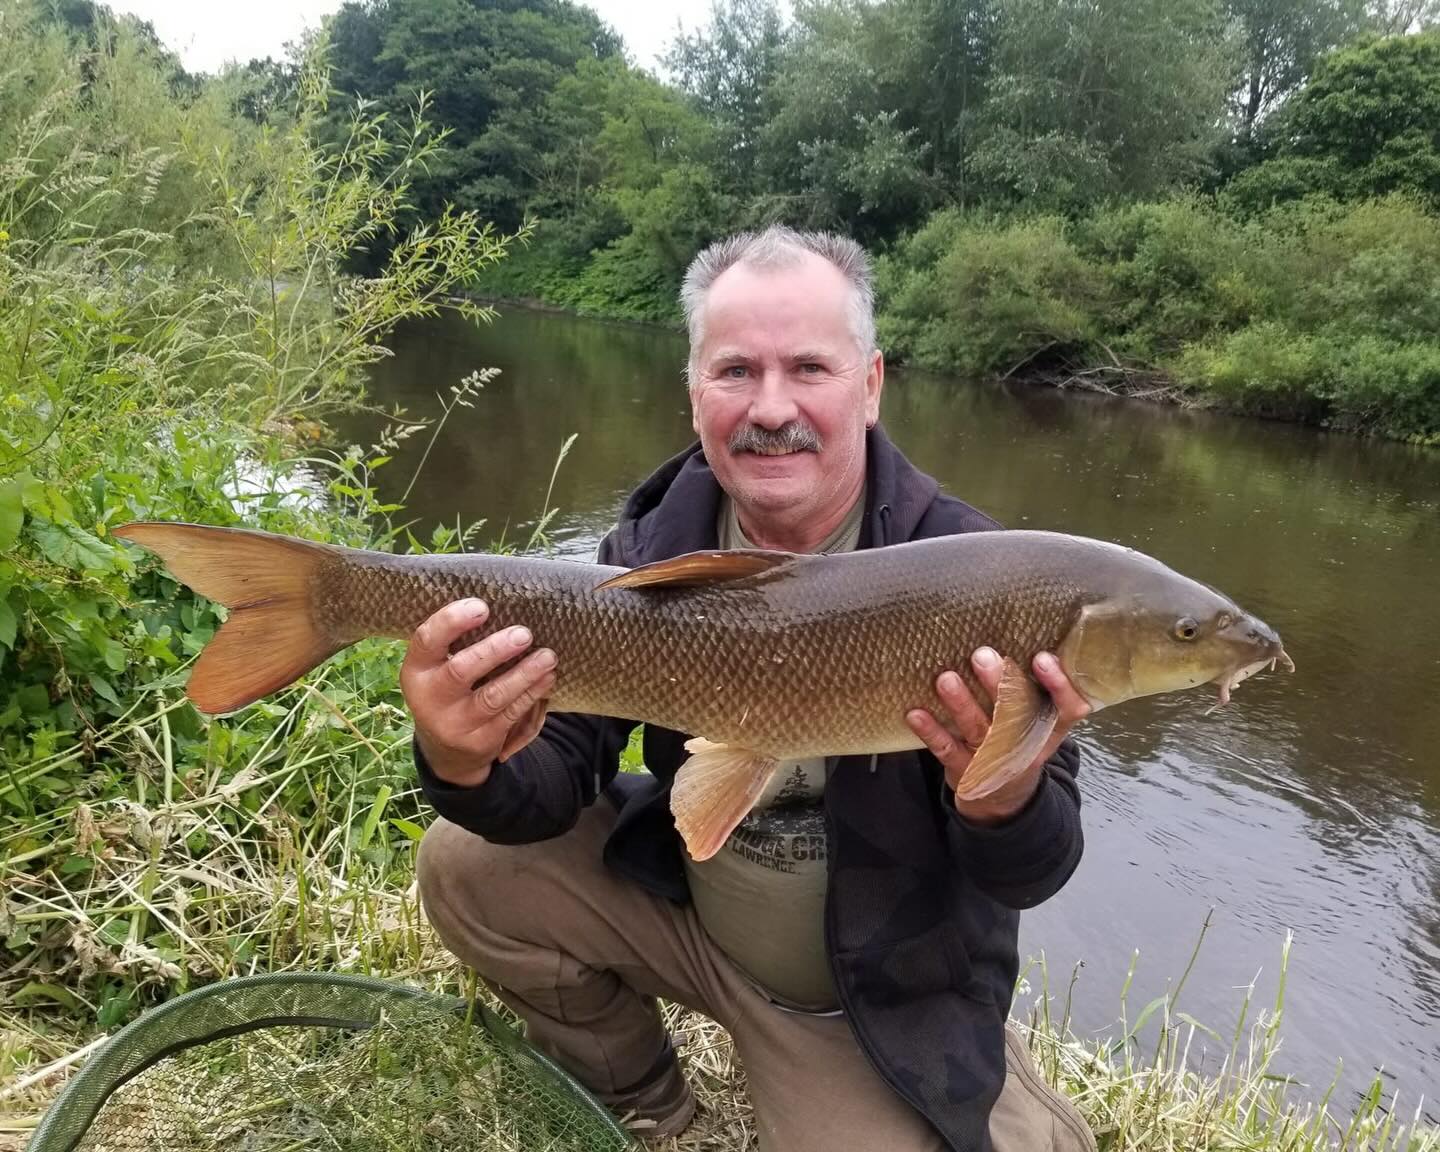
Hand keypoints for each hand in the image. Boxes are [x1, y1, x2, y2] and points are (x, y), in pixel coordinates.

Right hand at [399, 598, 555, 787]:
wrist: (447, 748)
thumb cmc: (450, 688)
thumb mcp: (438, 667)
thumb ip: (457, 642)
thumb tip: (504, 602)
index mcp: (417, 670)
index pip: (427, 640)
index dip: (452, 621)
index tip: (482, 607)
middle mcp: (430, 698)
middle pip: (462, 670)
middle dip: (495, 650)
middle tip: (524, 634)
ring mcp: (454, 723)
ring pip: (493, 696)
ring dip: (524, 674)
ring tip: (547, 656)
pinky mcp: (480, 741)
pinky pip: (510, 715)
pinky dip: (531, 694)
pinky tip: (546, 678)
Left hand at [905, 648, 1089, 824]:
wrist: (1001, 801)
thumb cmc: (1017, 742)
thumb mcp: (1036, 722)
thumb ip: (1033, 688)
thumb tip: (1015, 630)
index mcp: (1049, 729)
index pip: (1068, 708)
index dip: (1059, 685)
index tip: (1042, 657)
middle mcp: (1025, 744)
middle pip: (1017, 715)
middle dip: (1000, 684)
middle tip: (982, 655)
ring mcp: (995, 761)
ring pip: (978, 729)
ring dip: (961, 703)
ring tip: (945, 678)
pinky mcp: (966, 771)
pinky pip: (946, 750)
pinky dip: (931, 731)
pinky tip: (915, 713)